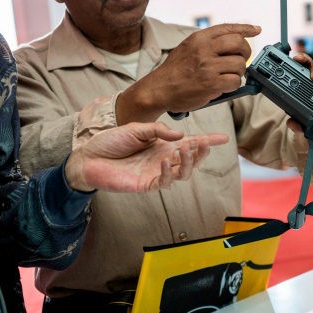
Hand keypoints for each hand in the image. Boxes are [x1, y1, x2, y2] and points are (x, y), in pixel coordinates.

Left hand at [64, 122, 228, 191]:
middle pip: (191, 160)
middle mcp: (163, 159)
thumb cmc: (110, 142)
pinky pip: (164, 181)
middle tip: (202, 144)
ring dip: (188, 162)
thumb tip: (180, 136)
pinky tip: (166, 161)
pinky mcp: (146, 184)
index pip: (190, 142)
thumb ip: (158, 130)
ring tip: (186, 149)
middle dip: (201, 152)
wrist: (88, 157)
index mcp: (162, 144)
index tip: (224, 138)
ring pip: (182, 172)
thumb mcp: (136, 128)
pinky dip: (168, 171)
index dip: (207, 141)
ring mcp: (156, 172)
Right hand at [116, 23, 260, 122]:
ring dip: (238, 72)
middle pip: (239, 44)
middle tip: (240, 61)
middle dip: (245, 53)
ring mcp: (208, 66)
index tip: (256, 30)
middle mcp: (204, 49)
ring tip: (227, 76)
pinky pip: (235, 81)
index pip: (228, 28)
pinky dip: (234, 85)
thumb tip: (233, 41)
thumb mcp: (188, 47)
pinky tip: (224, 86)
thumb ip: (207, 43)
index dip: (245, 29)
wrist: (159, 89)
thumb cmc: (175, 71)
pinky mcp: (211, 84)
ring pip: (240, 64)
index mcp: (199, 38)